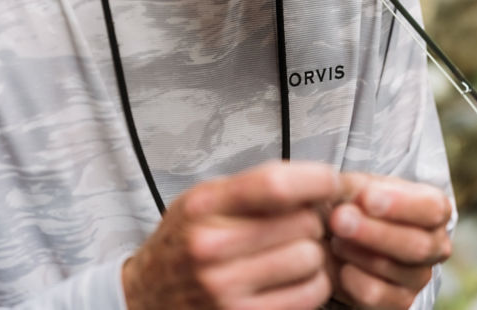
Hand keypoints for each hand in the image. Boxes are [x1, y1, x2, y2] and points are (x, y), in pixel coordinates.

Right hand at [122, 161, 342, 309]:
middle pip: (303, 222)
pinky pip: (309, 295)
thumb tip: (319, 181)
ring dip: (314, 253)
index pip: (275, 185)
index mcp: (203, 206)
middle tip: (301, 222)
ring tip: (294, 250)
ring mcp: (226, 289)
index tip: (328, 182)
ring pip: (311, 259)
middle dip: (312, 219)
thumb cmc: (185, 240)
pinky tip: (294, 276)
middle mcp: (211, 247)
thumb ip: (253, 187)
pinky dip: (313, 283)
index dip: (315, 180)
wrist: (147, 295)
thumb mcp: (203, 198)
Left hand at [326, 174, 452, 309]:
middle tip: (339, 219)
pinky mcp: (400, 302)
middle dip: (373, 233)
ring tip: (335, 238)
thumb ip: (356, 187)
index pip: (431, 209)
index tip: (366, 198)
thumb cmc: (356, 204)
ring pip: (392, 269)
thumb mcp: (356, 186)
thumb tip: (357, 196)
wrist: (339, 237)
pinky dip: (352, 278)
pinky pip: (376, 294)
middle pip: (416, 245)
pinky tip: (340, 265)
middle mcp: (435, 245)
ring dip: (356, 252)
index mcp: (434, 209)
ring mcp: (420, 276)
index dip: (400, 205)